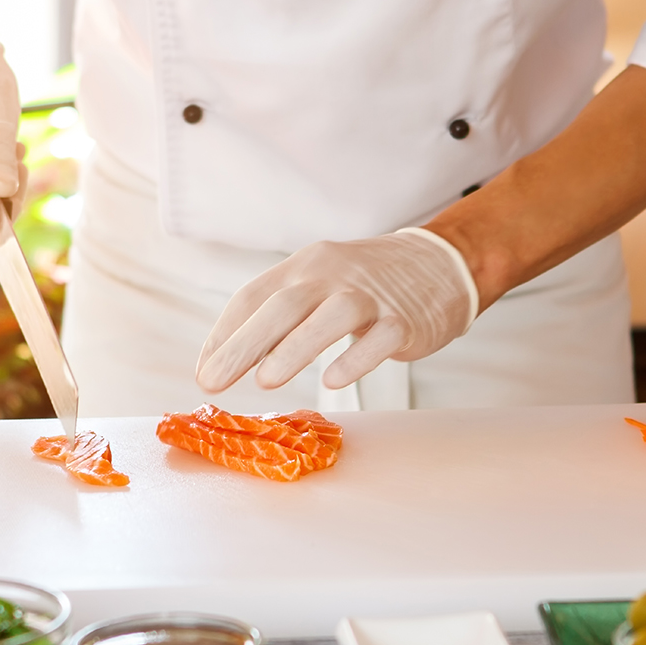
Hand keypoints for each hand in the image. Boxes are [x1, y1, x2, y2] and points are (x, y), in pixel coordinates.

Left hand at [195, 228, 479, 391]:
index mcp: (304, 267)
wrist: (441, 263)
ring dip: (295, 348)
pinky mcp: (406, 319)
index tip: (204, 371)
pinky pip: (381, 336)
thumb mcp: (318, 287)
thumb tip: (226, 361)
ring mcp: (372, 295)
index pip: (254, 296)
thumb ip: (277, 319)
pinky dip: (357, 357)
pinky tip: (334, 380)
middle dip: (245, 344)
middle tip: (214, 381)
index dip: (225, 334)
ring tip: (265, 381)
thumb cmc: (365, 285)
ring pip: (332, 315)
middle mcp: (333, 274)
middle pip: (284, 304)